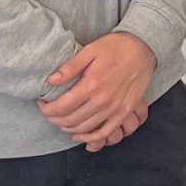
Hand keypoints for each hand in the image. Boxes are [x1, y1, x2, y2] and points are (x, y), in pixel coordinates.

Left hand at [40, 34, 156, 148]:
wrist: (143, 49)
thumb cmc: (115, 47)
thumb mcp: (90, 51)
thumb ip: (70, 68)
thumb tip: (50, 81)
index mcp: (91, 84)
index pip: (61, 107)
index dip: (47, 109)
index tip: (42, 104)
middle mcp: (102, 100)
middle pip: (70, 120)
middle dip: (54, 119)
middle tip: (49, 112)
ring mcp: (115, 108)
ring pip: (84, 128)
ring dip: (68, 128)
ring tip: (61, 120)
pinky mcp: (124, 112)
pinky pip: (105, 132)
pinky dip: (90, 138)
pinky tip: (79, 135)